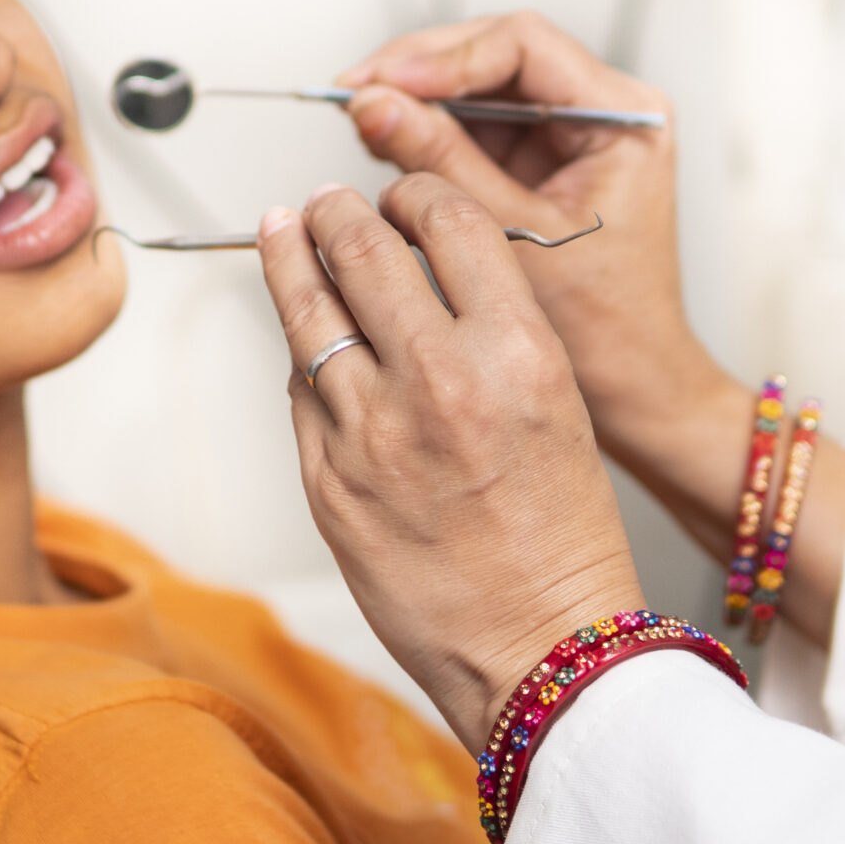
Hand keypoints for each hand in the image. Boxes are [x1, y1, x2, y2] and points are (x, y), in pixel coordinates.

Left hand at [256, 176, 644, 746]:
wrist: (540, 650)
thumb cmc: (562, 539)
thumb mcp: (558, 405)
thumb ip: (491, 330)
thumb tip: (418, 270)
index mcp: (518, 354)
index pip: (448, 222)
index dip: (413, 193)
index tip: (398, 194)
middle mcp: (441, 382)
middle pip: (359, 250)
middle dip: (334, 211)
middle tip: (324, 203)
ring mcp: (372, 433)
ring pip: (308, 312)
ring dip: (289, 259)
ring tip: (281, 230)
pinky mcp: (328, 481)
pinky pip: (300, 391)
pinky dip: (303, 357)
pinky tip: (306, 342)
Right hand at [338, 14, 844, 648]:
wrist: (635, 390)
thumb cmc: (606, 331)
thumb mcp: (515, 239)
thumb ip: (443, 166)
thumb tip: (373, 105)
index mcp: (626, 118)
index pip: (522, 44)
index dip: (443, 56)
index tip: (383, 81)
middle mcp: (602, 115)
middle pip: (495, 56)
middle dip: (419, 71)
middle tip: (354, 93)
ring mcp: (569, 138)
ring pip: (477, 89)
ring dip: (416, 100)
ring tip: (359, 120)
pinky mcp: (539, 165)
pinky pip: (473, 130)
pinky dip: (427, 135)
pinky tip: (383, 148)